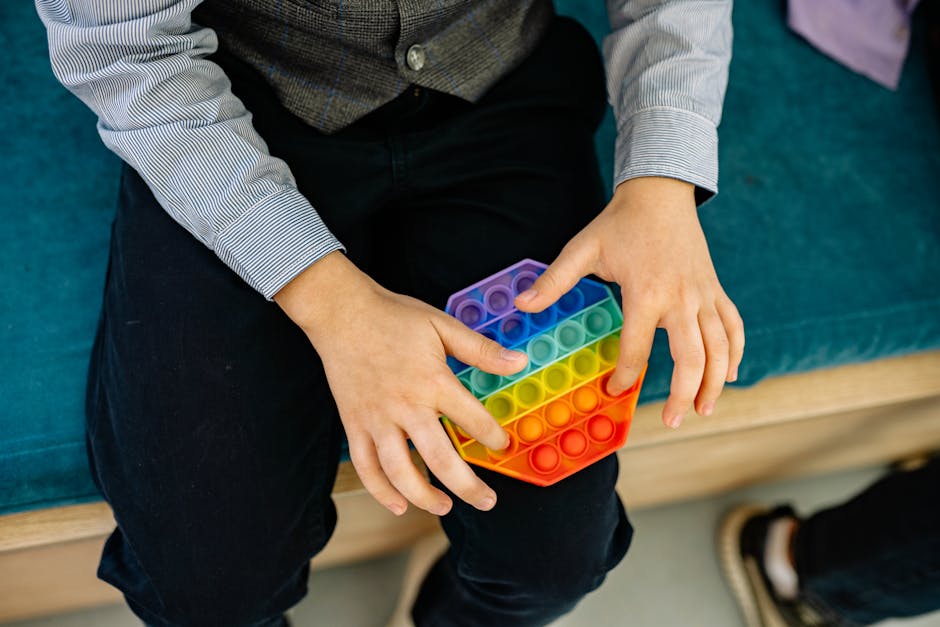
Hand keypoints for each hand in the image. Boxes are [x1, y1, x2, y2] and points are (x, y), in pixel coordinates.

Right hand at [275, 252, 528, 515]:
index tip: (502, 445)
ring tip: (445, 507)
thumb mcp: (442, 325)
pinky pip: (366, 467)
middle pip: (440, 459)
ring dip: (424, 497)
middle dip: (468, 486)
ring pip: (400, 472)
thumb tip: (519, 363)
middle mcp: (406, 407)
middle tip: (487, 501)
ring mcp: (376, 420)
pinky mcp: (354, 424)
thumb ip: (480, 349)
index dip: (493, 437)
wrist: (341, 312)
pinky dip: (381, 491)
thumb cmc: (393, 316)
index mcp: (433, 382)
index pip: (472, 420)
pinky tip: (399, 505)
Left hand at [515, 177, 743, 427]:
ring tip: (704, 409)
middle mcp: (682, 299)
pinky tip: (732, 374)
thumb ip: (555, 281)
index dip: (625, 375)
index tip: (613, 390)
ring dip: (716, 382)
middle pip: (693, 358)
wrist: (661, 193)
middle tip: (672, 421)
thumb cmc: (620, 223)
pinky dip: (737, 352)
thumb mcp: (583, 248)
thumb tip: (522, 305)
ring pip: (721, 348)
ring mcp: (704, 295)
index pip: (637, 348)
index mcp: (647, 293)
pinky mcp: (716, 289)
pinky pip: (734, 326)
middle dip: (685, 394)